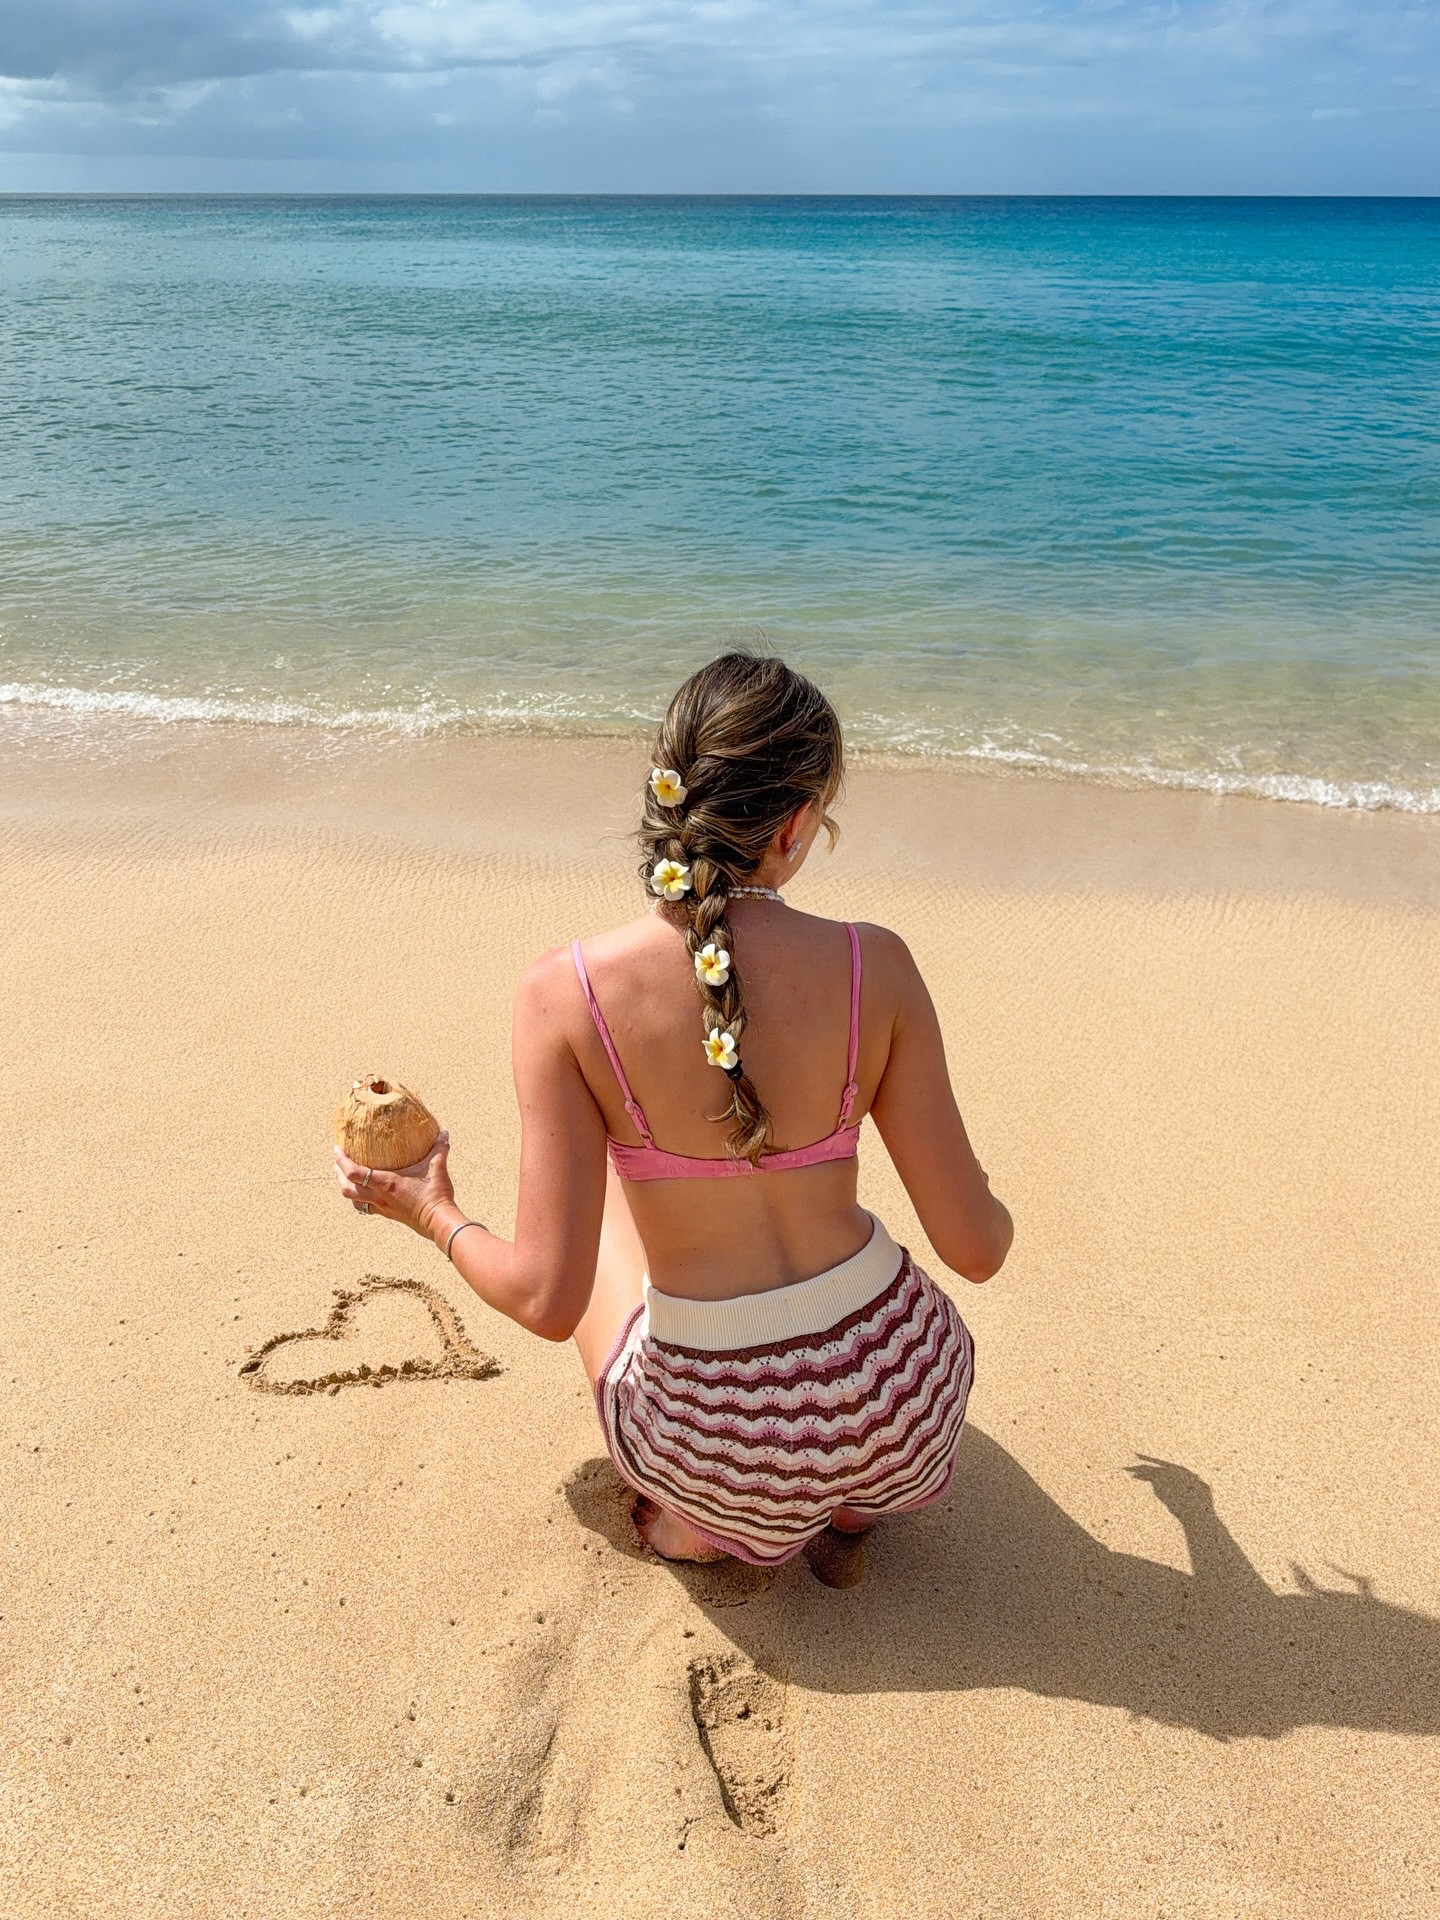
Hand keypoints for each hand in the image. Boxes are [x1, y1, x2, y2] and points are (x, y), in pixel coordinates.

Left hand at [334, 1131, 455, 1241]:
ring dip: (346, 1188)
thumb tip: (444, 1132)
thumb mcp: (437, 1168)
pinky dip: (360, 1199)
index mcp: (386, 1183)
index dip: (342, 1161)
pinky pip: (366, 1208)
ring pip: (354, 1201)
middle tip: (336, 1162)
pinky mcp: (388, 1214)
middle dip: (338, 1175)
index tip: (336, 1149)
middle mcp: (380, 1197)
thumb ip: (439, 1148)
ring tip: (345, 1177)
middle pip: (347, 1189)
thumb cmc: (436, 1195)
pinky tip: (365, 1192)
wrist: (438, 1222)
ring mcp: (382, 1207)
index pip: (354, 1173)